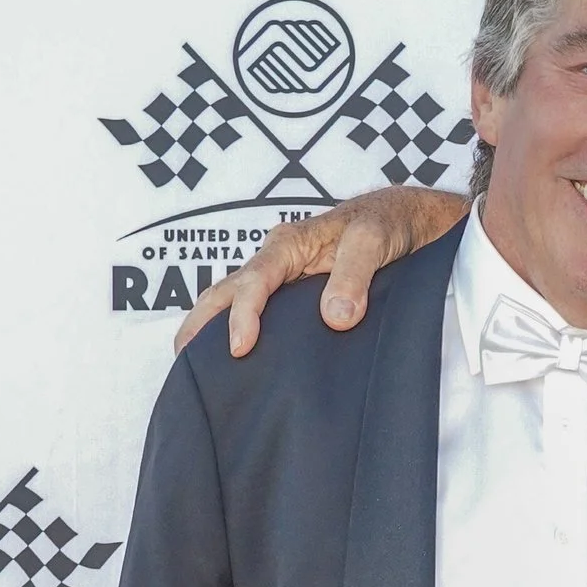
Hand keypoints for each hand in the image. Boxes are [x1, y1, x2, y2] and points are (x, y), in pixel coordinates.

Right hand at [172, 184, 467, 357]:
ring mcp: (281, 277)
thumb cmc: (386, 225)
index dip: (244, 315)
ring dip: (209, 328)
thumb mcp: (375, 241)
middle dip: (200, 323)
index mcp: (290, 244)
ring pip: (232, 300)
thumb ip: (354, 276)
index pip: (256, 281)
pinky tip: (229, 358)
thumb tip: (335, 317)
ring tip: (191, 366)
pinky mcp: (290, 294)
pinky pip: (254, 310)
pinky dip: (232, 329)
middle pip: (224, 291)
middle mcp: (277, 260)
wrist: (404, 219)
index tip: (241, 348)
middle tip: (183, 360)